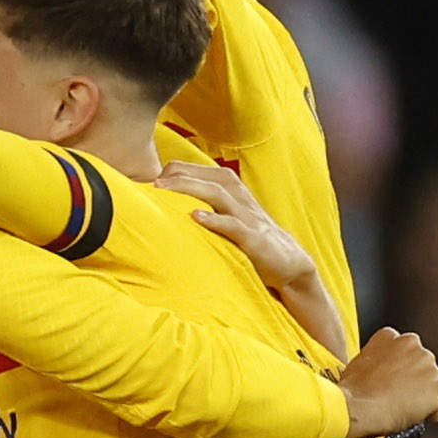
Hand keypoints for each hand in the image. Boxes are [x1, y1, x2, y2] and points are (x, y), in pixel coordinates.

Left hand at [164, 160, 309, 284]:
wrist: (289, 265)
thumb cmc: (248, 242)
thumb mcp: (225, 221)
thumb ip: (202, 210)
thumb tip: (161, 210)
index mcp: (232, 192)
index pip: (202, 172)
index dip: (176, 173)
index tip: (148, 182)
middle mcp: (240, 198)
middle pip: (209, 177)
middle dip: (180, 176)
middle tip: (151, 182)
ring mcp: (248, 217)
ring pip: (219, 194)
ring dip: (190, 189)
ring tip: (164, 190)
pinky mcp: (255, 238)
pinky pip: (234, 225)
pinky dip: (216, 220)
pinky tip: (196, 217)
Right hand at [340, 327, 437, 437]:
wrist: (358, 408)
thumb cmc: (352, 391)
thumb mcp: (356, 365)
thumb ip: (374, 361)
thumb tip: (380, 375)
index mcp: (389, 337)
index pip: (400, 348)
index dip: (394, 365)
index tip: (388, 377)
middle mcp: (413, 345)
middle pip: (420, 363)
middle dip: (412, 377)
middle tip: (396, 394)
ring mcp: (428, 364)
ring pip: (430, 382)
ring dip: (421, 394)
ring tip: (403, 409)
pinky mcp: (437, 385)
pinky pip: (436, 403)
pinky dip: (427, 412)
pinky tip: (411, 419)